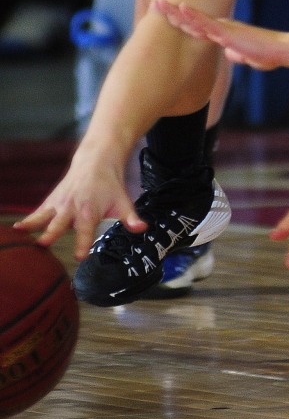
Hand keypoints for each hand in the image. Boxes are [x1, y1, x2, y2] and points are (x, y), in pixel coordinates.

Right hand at [14, 154, 144, 259]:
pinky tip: (16, 230)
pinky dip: (27, 220)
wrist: (96, 161)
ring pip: (44, 216)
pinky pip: (38, 212)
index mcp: (90, 211)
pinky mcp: (51, 201)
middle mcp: (71, 208)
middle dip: (52, 233)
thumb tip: (142, 228)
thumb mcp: (124, 201)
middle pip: (60, 223)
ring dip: (33, 225)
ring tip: (21, 235)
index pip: (86, 230)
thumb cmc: (110, 186)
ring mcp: (59, 204)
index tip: (80, 256)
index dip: (83, 243)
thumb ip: (131, 218)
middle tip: (43, 245)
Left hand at [155, 0, 282, 70]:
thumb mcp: (248, 58)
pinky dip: (193, 14)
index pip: (198, 29)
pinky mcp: (227, 32)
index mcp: (224, 34)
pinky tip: (181, 7)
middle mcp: (221, 28)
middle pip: (192, 20)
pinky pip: (206, 22)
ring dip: (176, 11)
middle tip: (157, 3)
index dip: (183, 22)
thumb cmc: (267, 55)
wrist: (279, 51)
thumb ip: (238, 55)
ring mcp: (223, 29)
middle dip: (173, 13)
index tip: (169, 17)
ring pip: (194, 19)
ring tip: (159, 2)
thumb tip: (230, 55)